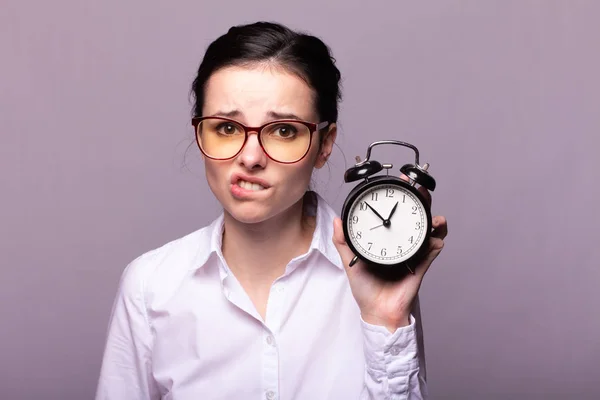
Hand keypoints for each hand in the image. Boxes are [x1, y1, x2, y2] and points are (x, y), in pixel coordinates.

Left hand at [332, 176, 447, 332]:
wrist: (377, 310)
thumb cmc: (365, 288)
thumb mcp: (349, 261)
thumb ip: (342, 241)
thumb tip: (336, 220)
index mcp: (386, 238)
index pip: (394, 213)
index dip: (399, 197)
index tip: (400, 182)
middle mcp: (402, 242)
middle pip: (416, 216)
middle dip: (421, 200)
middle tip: (419, 189)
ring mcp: (413, 252)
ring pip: (429, 230)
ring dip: (435, 220)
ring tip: (433, 215)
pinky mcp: (421, 264)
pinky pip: (432, 250)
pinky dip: (436, 240)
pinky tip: (435, 236)